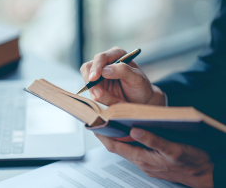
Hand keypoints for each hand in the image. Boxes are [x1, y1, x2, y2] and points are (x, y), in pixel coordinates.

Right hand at [80, 47, 165, 105]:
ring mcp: (100, 76)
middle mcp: (106, 63)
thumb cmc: (141, 87)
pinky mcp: (97, 88)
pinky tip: (115, 102)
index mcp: (116, 55)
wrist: (142, 100)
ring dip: (102, 96)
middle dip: (93, 84)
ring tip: (118, 101)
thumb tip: (104, 70)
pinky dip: (103, 101)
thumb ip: (123, 71)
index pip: (100, 58)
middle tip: (100, 94)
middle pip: (88, 69)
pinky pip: (93, 94)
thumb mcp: (137, 78)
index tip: (94, 79)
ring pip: (89, 85)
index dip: (95, 68)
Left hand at [96, 128, 214, 187]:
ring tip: (109, 124)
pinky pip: (135, 150)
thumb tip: (134, 130)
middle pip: (117, 147)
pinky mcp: (152, 162)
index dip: (102, 135)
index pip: (115, 146)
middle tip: (98, 121)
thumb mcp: (173, 149)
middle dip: (106, 135)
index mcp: (142, 158)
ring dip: (116, 137)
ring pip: (125, 148)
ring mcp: (146, 163)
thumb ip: (153, 140)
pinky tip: (129, 133)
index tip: (93, 125)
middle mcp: (141, 161)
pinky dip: (128, 141)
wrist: (204, 175)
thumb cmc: (191, 162)